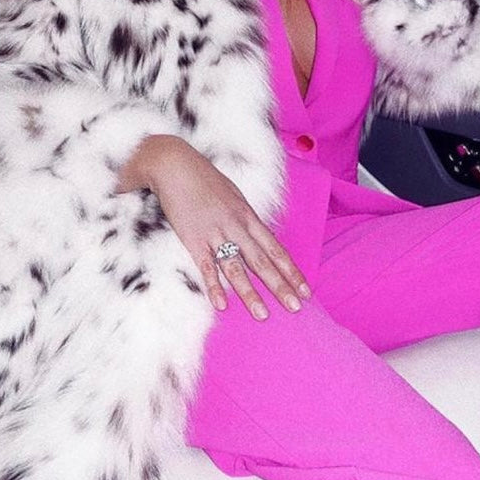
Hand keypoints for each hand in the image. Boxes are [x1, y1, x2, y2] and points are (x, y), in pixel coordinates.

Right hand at [116, 135, 309, 320]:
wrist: (174, 164)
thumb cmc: (203, 178)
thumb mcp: (232, 195)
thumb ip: (244, 217)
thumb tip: (257, 235)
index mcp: (247, 215)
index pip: (275, 248)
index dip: (291, 271)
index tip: (305, 290)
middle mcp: (236, 225)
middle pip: (262, 261)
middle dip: (280, 286)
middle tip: (295, 307)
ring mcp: (214, 233)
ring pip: (236, 268)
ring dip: (250, 293)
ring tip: (262, 315)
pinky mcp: (192, 238)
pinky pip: (205, 266)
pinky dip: (214, 286)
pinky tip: (222, 304)